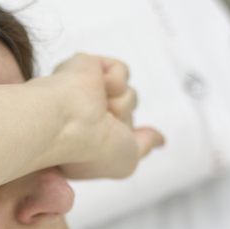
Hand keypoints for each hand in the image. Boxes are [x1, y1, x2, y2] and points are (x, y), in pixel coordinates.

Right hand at [48, 53, 164, 180]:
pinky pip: (121, 71)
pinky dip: (115, 81)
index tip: (106, 149)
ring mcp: (82, 91)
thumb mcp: (126, 162)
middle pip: (127, 114)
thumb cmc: (88, 150)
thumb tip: (159, 139)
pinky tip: (95, 89)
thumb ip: (144, 146)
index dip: (120, 140)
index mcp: (84, 140)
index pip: (118, 134)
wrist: (70, 124)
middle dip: (122, 121)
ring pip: (128, 94)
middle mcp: (83, 116)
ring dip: (120, 104)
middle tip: (98, 128)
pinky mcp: (84, 66)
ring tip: (95, 109)